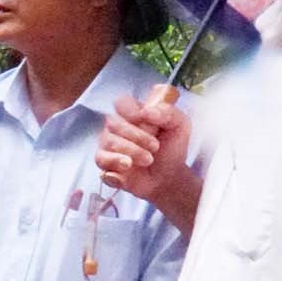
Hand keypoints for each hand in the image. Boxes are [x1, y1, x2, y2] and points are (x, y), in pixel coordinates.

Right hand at [97, 85, 196, 229]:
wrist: (169, 177)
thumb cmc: (171, 148)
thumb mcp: (180, 126)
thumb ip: (168, 112)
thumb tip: (147, 112)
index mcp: (132, 113)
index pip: (121, 103)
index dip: (130, 110)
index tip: (144, 119)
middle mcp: (116, 127)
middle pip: (114, 123)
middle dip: (136, 136)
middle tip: (155, 147)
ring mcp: (108, 146)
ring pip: (108, 142)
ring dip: (131, 151)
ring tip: (148, 160)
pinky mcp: (105, 164)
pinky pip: (101, 161)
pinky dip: (114, 164)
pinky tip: (128, 168)